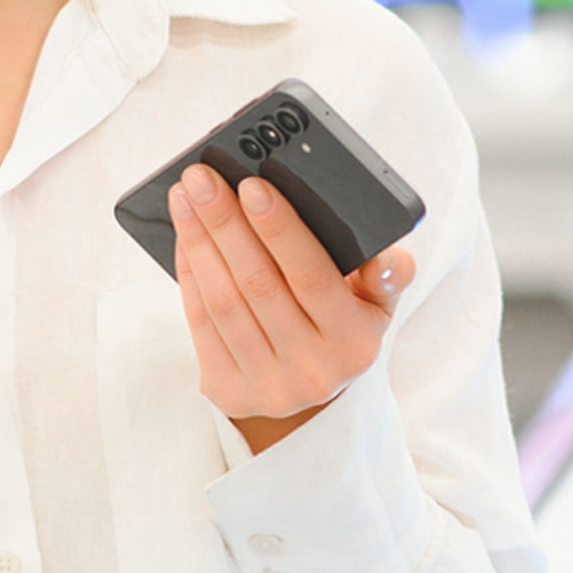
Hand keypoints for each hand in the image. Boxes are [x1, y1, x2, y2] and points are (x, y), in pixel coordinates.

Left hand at [167, 166, 411, 453]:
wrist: (311, 394)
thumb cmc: (342, 324)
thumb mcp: (375, 303)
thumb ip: (386, 274)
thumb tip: (388, 257)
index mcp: (355, 342)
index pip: (313, 277)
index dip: (280, 231)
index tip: (252, 185)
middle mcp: (314, 371)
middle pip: (259, 286)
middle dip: (226, 225)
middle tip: (202, 178)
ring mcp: (269, 386)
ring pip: (224, 303)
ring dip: (200, 243)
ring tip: (187, 197)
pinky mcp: (230, 392)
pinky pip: (201, 323)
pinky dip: (189, 273)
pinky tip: (185, 236)